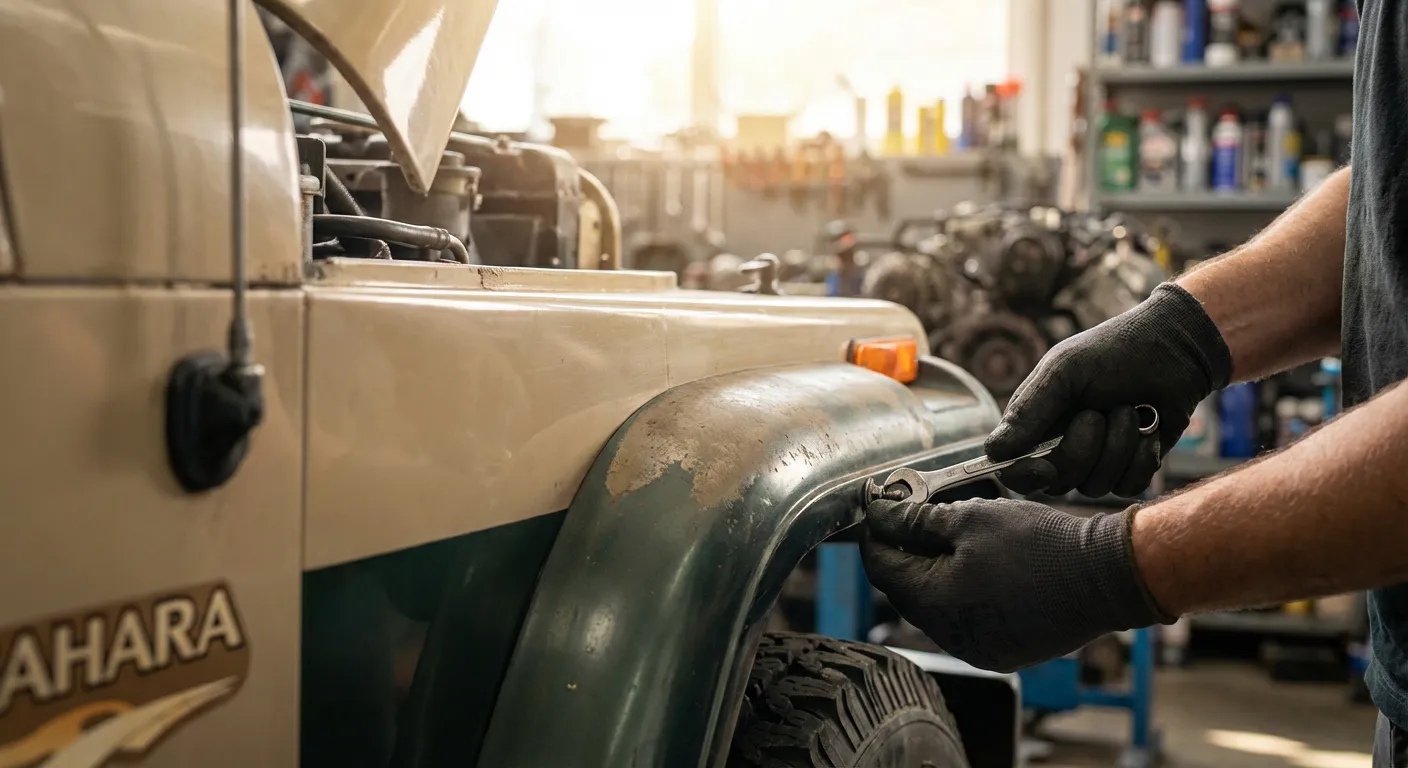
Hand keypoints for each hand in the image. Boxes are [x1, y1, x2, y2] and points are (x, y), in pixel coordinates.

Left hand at [862, 497, 1170, 672]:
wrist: (1107, 576)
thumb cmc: (1040, 544)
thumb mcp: (971, 517)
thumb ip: (916, 520)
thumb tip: (878, 514)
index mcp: (934, 603)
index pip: (880, 568)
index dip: (876, 533)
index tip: (879, 507)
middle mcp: (950, 637)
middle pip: (905, 589)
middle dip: (906, 551)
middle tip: (916, 515)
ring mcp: (978, 649)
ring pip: (936, 606)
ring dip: (935, 571)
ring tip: (954, 536)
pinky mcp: (1003, 651)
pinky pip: (966, 621)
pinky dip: (963, 592)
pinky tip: (981, 565)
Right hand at [986, 283, 1231, 497]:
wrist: (1177, 350)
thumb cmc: (1115, 351)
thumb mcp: (1065, 370)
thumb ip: (1029, 411)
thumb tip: (993, 452)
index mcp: (1036, 423)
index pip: (1015, 470)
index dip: (1025, 475)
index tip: (1044, 466)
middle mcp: (1062, 446)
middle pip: (1057, 482)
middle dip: (1082, 449)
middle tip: (1099, 413)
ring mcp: (1098, 460)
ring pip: (1095, 486)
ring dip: (1117, 447)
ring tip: (1130, 411)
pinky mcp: (1131, 468)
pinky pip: (1128, 486)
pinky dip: (1141, 458)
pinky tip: (1149, 430)